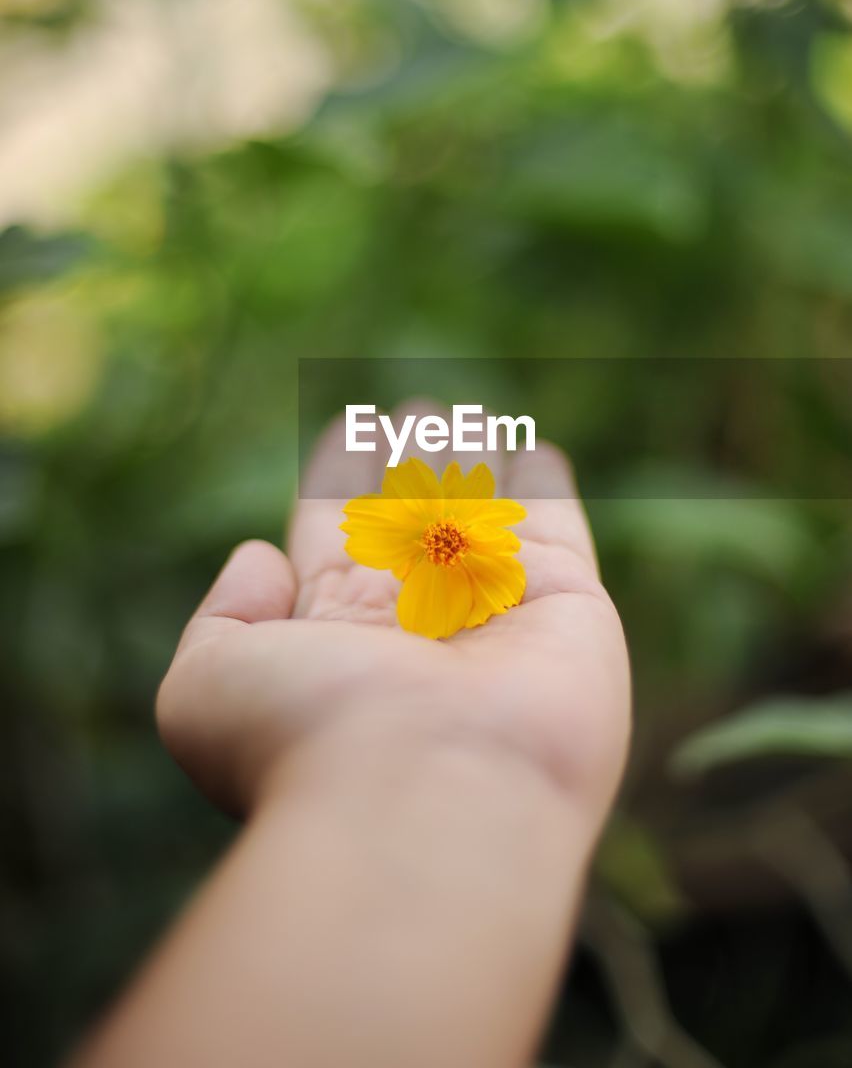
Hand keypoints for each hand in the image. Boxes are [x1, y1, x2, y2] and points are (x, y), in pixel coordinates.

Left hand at [156, 403, 630, 820]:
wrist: (423, 798)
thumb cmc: (307, 743)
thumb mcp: (206, 686)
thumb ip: (223, 616)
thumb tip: (258, 558)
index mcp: (335, 630)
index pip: (335, 533)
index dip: (337, 479)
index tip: (345, 430)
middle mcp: (416, 619)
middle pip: (409, 517)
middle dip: (407, 465)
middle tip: (413, 413)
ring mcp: (492, 613)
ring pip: (479, 512)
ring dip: (470, 462)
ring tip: (461, 416)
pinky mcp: (565, 607)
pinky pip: (555, 530)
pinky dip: (547, 490)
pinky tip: (537, 452)